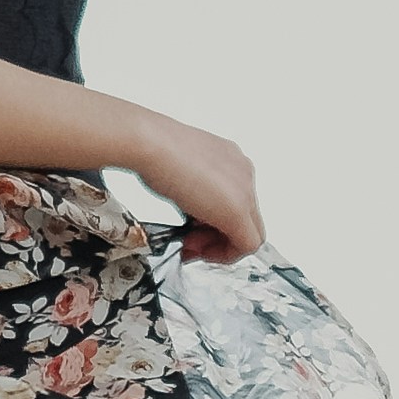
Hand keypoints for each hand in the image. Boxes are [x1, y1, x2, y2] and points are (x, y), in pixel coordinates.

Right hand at [128, 117, 265, 263]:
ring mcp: (245, 189)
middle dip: (217, 237)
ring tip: (189, 243)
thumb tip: (193, 212)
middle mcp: (243, 171)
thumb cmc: (154, 149)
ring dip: (219, 247)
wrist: (149, 143)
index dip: (213, 222)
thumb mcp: (181, 171)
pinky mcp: (238, 211)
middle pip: (246, 220)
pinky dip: (225, 255)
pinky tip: (199, 250)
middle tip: (190, 241)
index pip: (236, 202)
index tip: (191, 229)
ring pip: (250, 233)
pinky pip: (249, 244)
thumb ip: (195, 190)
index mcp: (230, 158)